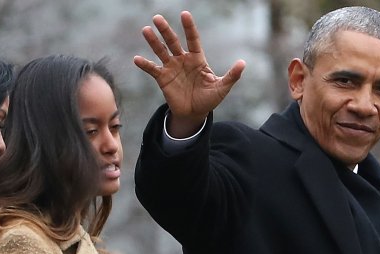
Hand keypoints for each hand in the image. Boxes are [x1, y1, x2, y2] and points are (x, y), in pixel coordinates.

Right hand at [134, 11, 245, 136]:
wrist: (195, 113)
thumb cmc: (209, 99)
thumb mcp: (222, 87)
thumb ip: (232, 75)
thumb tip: (243, 63)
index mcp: (197, 59)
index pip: (193, 39)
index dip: (189, 27)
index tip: (184, 14)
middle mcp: (183, 60)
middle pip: (173, 41)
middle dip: (165, 30)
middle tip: (157, 18)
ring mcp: (171, 68)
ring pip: (161, 51)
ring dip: (153, 41)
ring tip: (146, 30)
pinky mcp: (163, 79)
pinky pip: (152, 69)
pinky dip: (144, 65)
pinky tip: (137, 59)